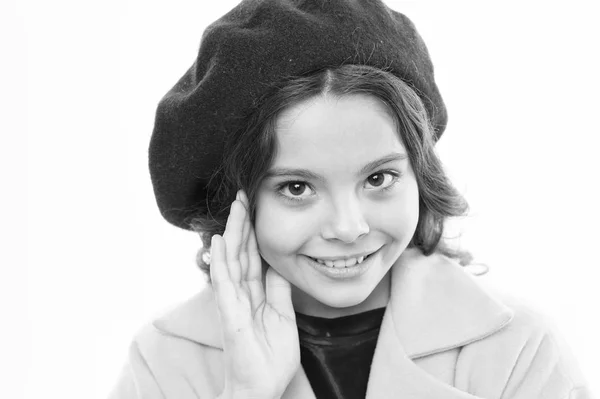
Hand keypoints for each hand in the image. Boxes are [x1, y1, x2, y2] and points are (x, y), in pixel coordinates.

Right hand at [210, 190, 299, 398]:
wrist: (262, 388)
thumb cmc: (270, 357)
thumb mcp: (283, 317)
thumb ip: (279, 291)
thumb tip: (280, 266)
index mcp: (255, 294)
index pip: (254, 257)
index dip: (255, 234)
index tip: (256, 209)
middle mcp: (241, 294)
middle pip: (242, 253)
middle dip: (243, 224)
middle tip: (243, 196)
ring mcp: (233, 302)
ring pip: (232, 261)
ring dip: (233, 233)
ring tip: (234, 208)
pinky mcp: (230, 314)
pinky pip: (224, 283)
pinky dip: (222, 261)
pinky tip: (221, 241)